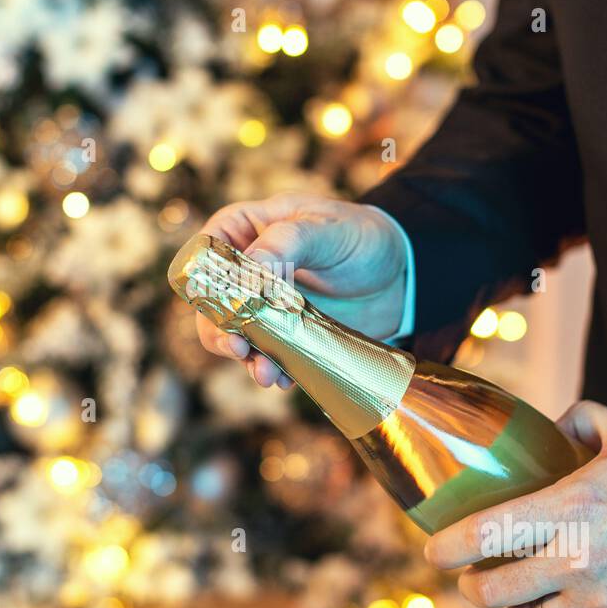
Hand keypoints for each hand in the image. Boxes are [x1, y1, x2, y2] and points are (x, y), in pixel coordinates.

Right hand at [193, 193, 408, 386]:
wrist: (400, 277)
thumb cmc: (362, 237)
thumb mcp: (327, 230)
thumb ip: (287, 242)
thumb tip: (250, 270)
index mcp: (246, 229)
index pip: (207, 253)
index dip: (206, 281)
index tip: (221, 306)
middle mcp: (246, 269)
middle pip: (212, 303)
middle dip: (220, 331)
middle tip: (238, 349)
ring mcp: (262, 304)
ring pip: (236, 334)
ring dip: (245, 358)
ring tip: (265, 374)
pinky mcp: (283, 333)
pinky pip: (266, 354)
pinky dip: (272, 369)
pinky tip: (285, 379)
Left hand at [426, 400, 606, 607]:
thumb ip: (583, 421)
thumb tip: (553, 425)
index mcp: (573, 509)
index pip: (485, 535)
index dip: (447, 547)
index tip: (435, 549)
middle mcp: (578, 562)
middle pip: (491, 591)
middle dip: (473, 584)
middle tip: (474, 574)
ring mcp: (600, 604)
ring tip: (519, 595)